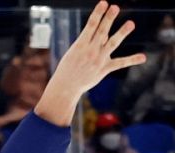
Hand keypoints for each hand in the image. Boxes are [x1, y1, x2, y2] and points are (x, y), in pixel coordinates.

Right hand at [34, 3, 143, 126]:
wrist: (65, 87)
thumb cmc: (68, 68)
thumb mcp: (74, 53)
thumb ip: (91, 43)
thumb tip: (106, 35)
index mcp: (80, 45)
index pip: (90, 26)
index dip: (97, 14)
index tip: (104, 3)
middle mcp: (90, 51)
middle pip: (101, 31)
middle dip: (108, 19)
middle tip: (115, 7)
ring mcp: (98, 59)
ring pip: (112, 44)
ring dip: (122, 33)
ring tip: (131, 23)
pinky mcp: (104, 69)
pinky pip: (120, 63)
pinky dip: (131, 60)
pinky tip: (143, 57)